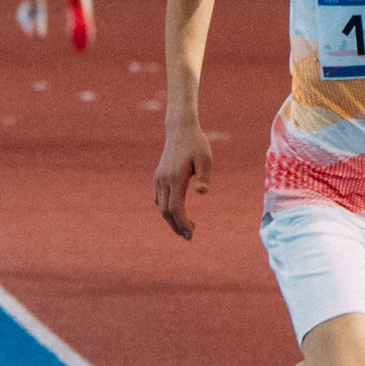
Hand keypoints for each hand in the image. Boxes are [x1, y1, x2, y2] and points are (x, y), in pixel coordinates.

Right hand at [152, 122, 213, 239]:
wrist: (180, 129)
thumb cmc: (197, 144)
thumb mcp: (206, 158)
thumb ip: (204, 176)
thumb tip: (202, 192)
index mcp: (175, 178)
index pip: (176, 208)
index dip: (183, 223)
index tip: (191, 233)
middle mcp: (164, 180)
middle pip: (166, 211)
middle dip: (177, 226)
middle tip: (189, 237)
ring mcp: (159, 178)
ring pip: (161, 206)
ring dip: (172, 219)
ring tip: (186, 228)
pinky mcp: (158, 176)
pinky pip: (159, 198)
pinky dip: (167, 209)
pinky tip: (177, 213)